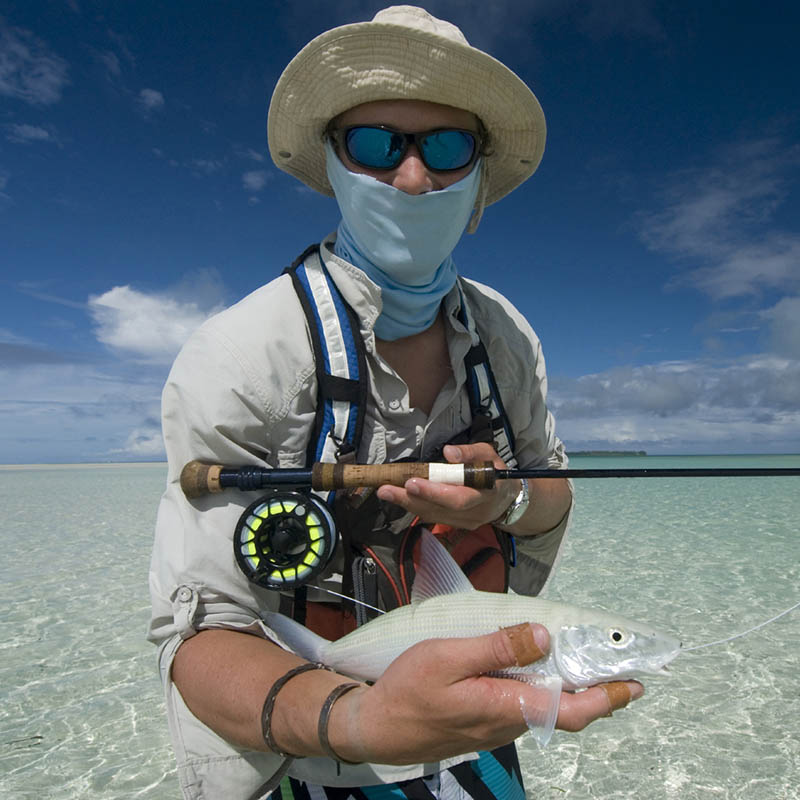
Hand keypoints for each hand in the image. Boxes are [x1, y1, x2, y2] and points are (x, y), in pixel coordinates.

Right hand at [327, 623, 643, 764]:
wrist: (377, 728)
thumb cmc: (409, 691)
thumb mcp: (448, 657)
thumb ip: (497, 648)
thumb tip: (544, 637)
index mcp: (505, 706)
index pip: (572, 709)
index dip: (607, 697)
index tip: (636, 684)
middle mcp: (508, 723)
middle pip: (564, 709)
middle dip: (596, 691)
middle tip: (620, 670)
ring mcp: (496, 727)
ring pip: (543, 707)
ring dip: (568, 688)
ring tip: (582, 661)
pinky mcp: (483, 724)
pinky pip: (523, 706)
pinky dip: (541, 689)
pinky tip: (534, 669)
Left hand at [376, 442, 517, 529]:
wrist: (507, 499)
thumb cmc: (495, 471)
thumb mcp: (489, 454)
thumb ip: (470, 452)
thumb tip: (448, 452)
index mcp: (485, 493)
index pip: (457, 498)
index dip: (433, 493)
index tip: (411, 483)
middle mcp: (474, 512)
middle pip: (439, 510)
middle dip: (410, 500)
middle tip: (385, 489)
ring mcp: (464, 522)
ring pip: (432, 515)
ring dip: (407, 504)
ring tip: (385, 492)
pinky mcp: (456, 525)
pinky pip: (433, 517)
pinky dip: (415, 507)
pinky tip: (399, 498)